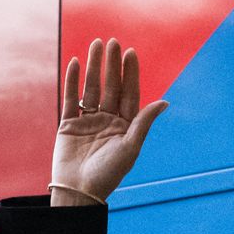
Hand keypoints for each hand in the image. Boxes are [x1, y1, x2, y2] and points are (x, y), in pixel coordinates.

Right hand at [50, 36, 169, 204]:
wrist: (79, 191)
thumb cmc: (108, 174)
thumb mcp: (130, 147)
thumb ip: (143, 122)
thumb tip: (165, 101)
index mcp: (125, 126)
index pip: (128, 94)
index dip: (130, 73)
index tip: (131, 53)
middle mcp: (107, 121)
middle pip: (110, 87)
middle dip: (112, 64)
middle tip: (113, 42)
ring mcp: (87, 121)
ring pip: (91, 88)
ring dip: (94, 66)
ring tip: (96, 44)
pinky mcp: (68, 124)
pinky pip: (72, 98)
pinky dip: (73, 81)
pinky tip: (77, 63)